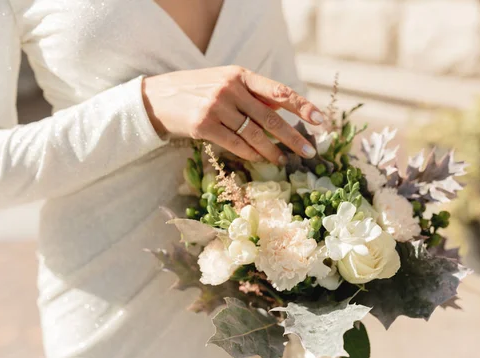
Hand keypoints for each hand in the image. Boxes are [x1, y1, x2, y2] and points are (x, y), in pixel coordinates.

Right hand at [142, 66, 323, 164]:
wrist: (159, 97)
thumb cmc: (199, 90)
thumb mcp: (226, 82)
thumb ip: (253, 94)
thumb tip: (286, 110)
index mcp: (241, 75)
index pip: (279, 92)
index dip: (303, 106)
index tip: (320, 121)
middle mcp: (231, 88)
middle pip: (271, 118)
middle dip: (293, 137)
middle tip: (308, 152)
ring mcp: (216, 107)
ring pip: (254, 135)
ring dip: (272, 151)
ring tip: (283, 161)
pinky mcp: (203, 125)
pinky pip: (235, 144)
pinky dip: (250, 154)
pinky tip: (260, 159)